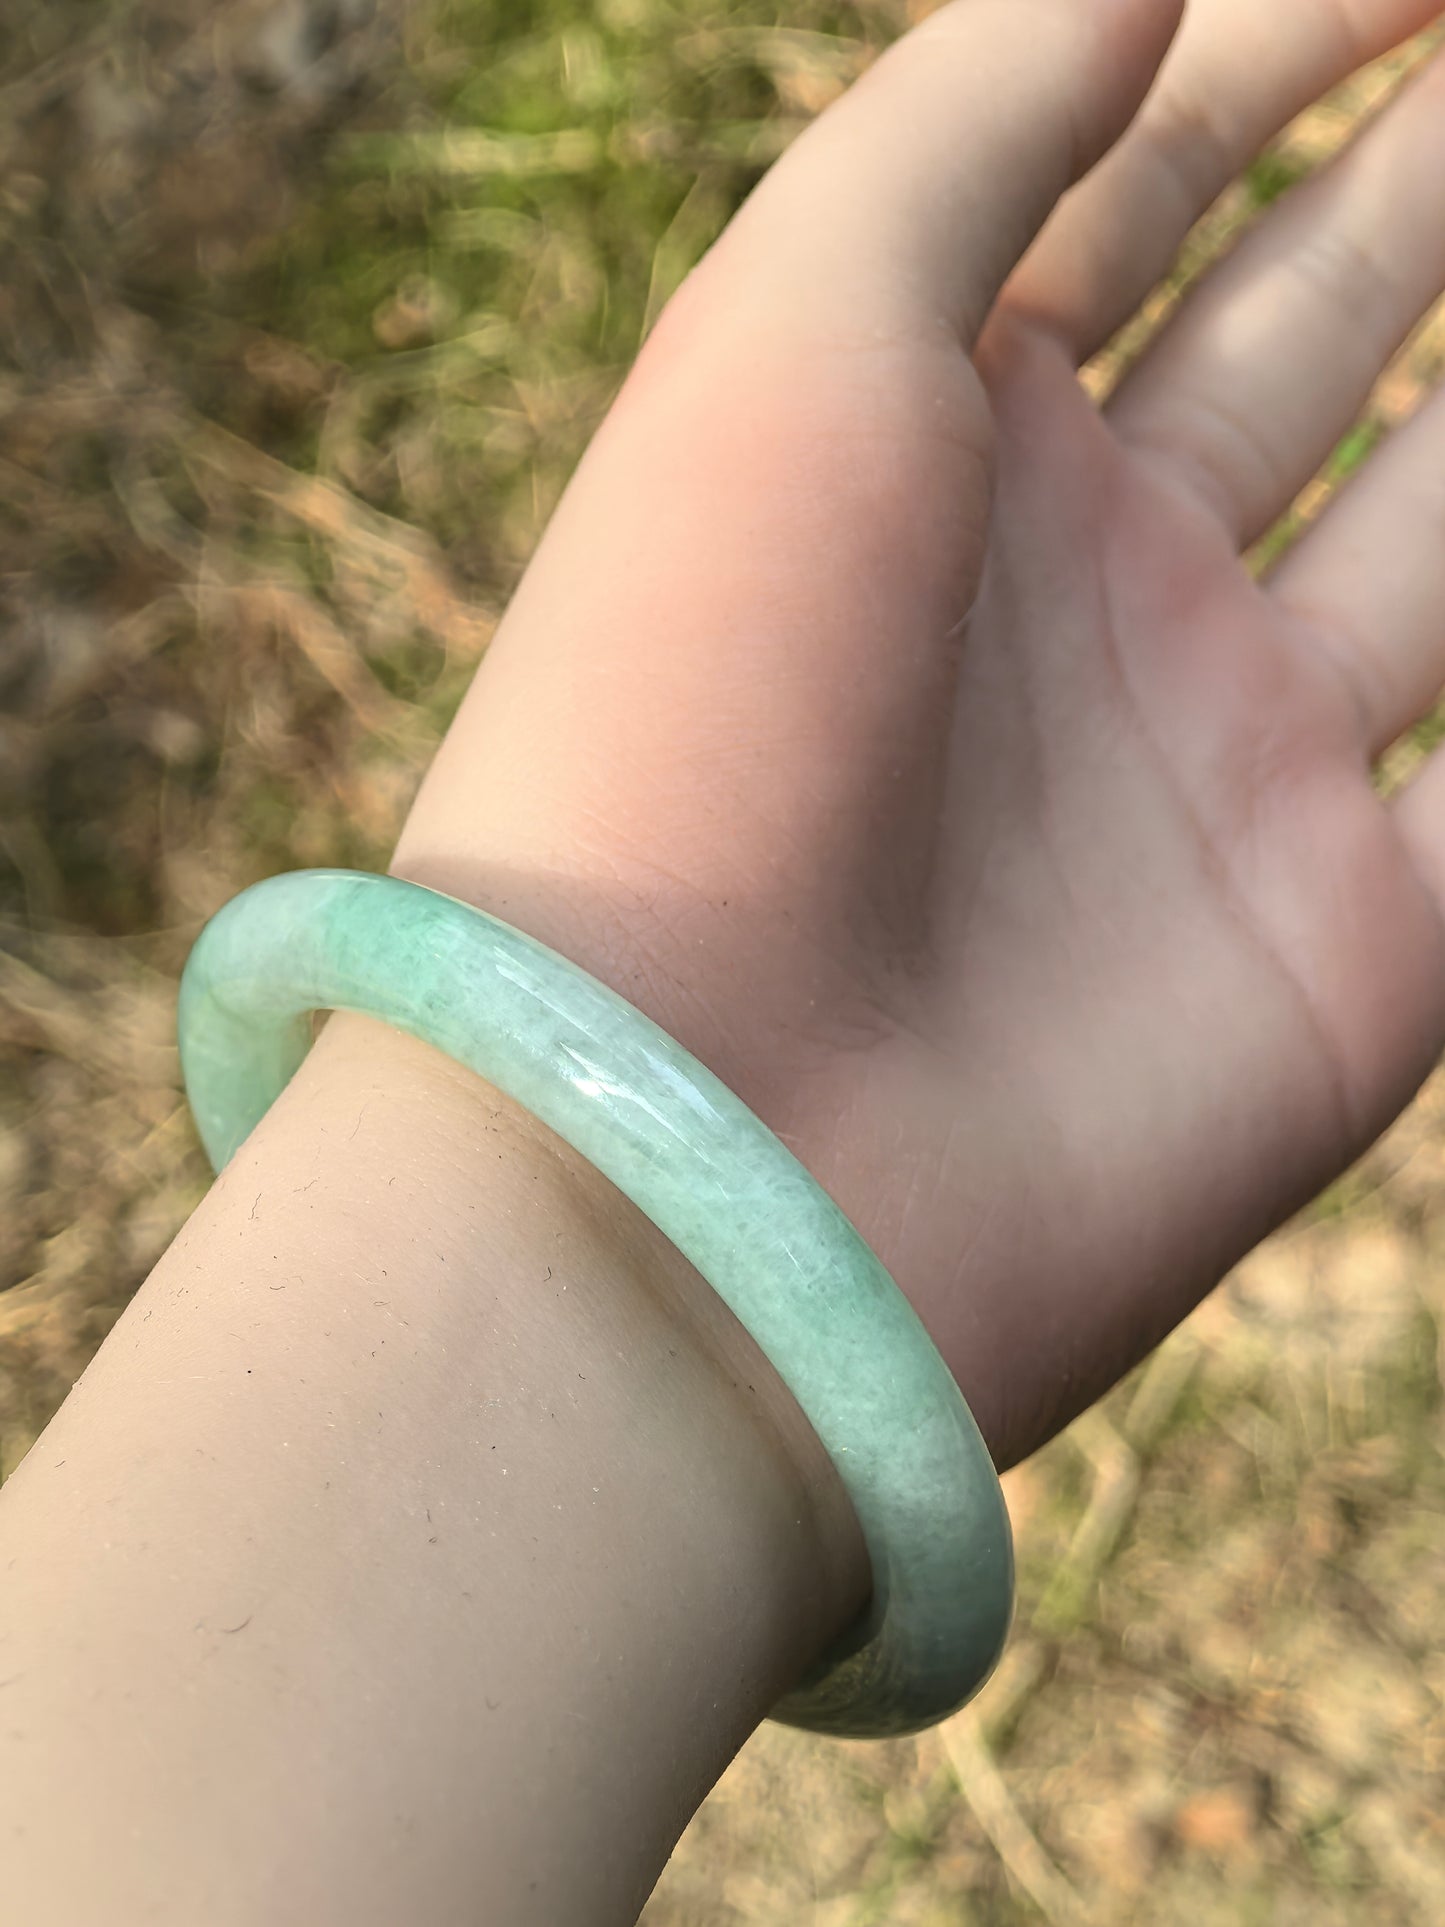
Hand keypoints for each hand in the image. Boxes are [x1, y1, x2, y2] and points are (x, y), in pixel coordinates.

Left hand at [393, 0, 1444, 1470]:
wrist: (707, 1142)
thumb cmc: (694, 707)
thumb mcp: (790, 336)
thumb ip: (972, 120)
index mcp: (939, 431)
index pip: (1153, 165)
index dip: (1301, 19)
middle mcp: (1091, 581)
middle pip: (1327, 309)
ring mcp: (1228, 759)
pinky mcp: (1353, 944)